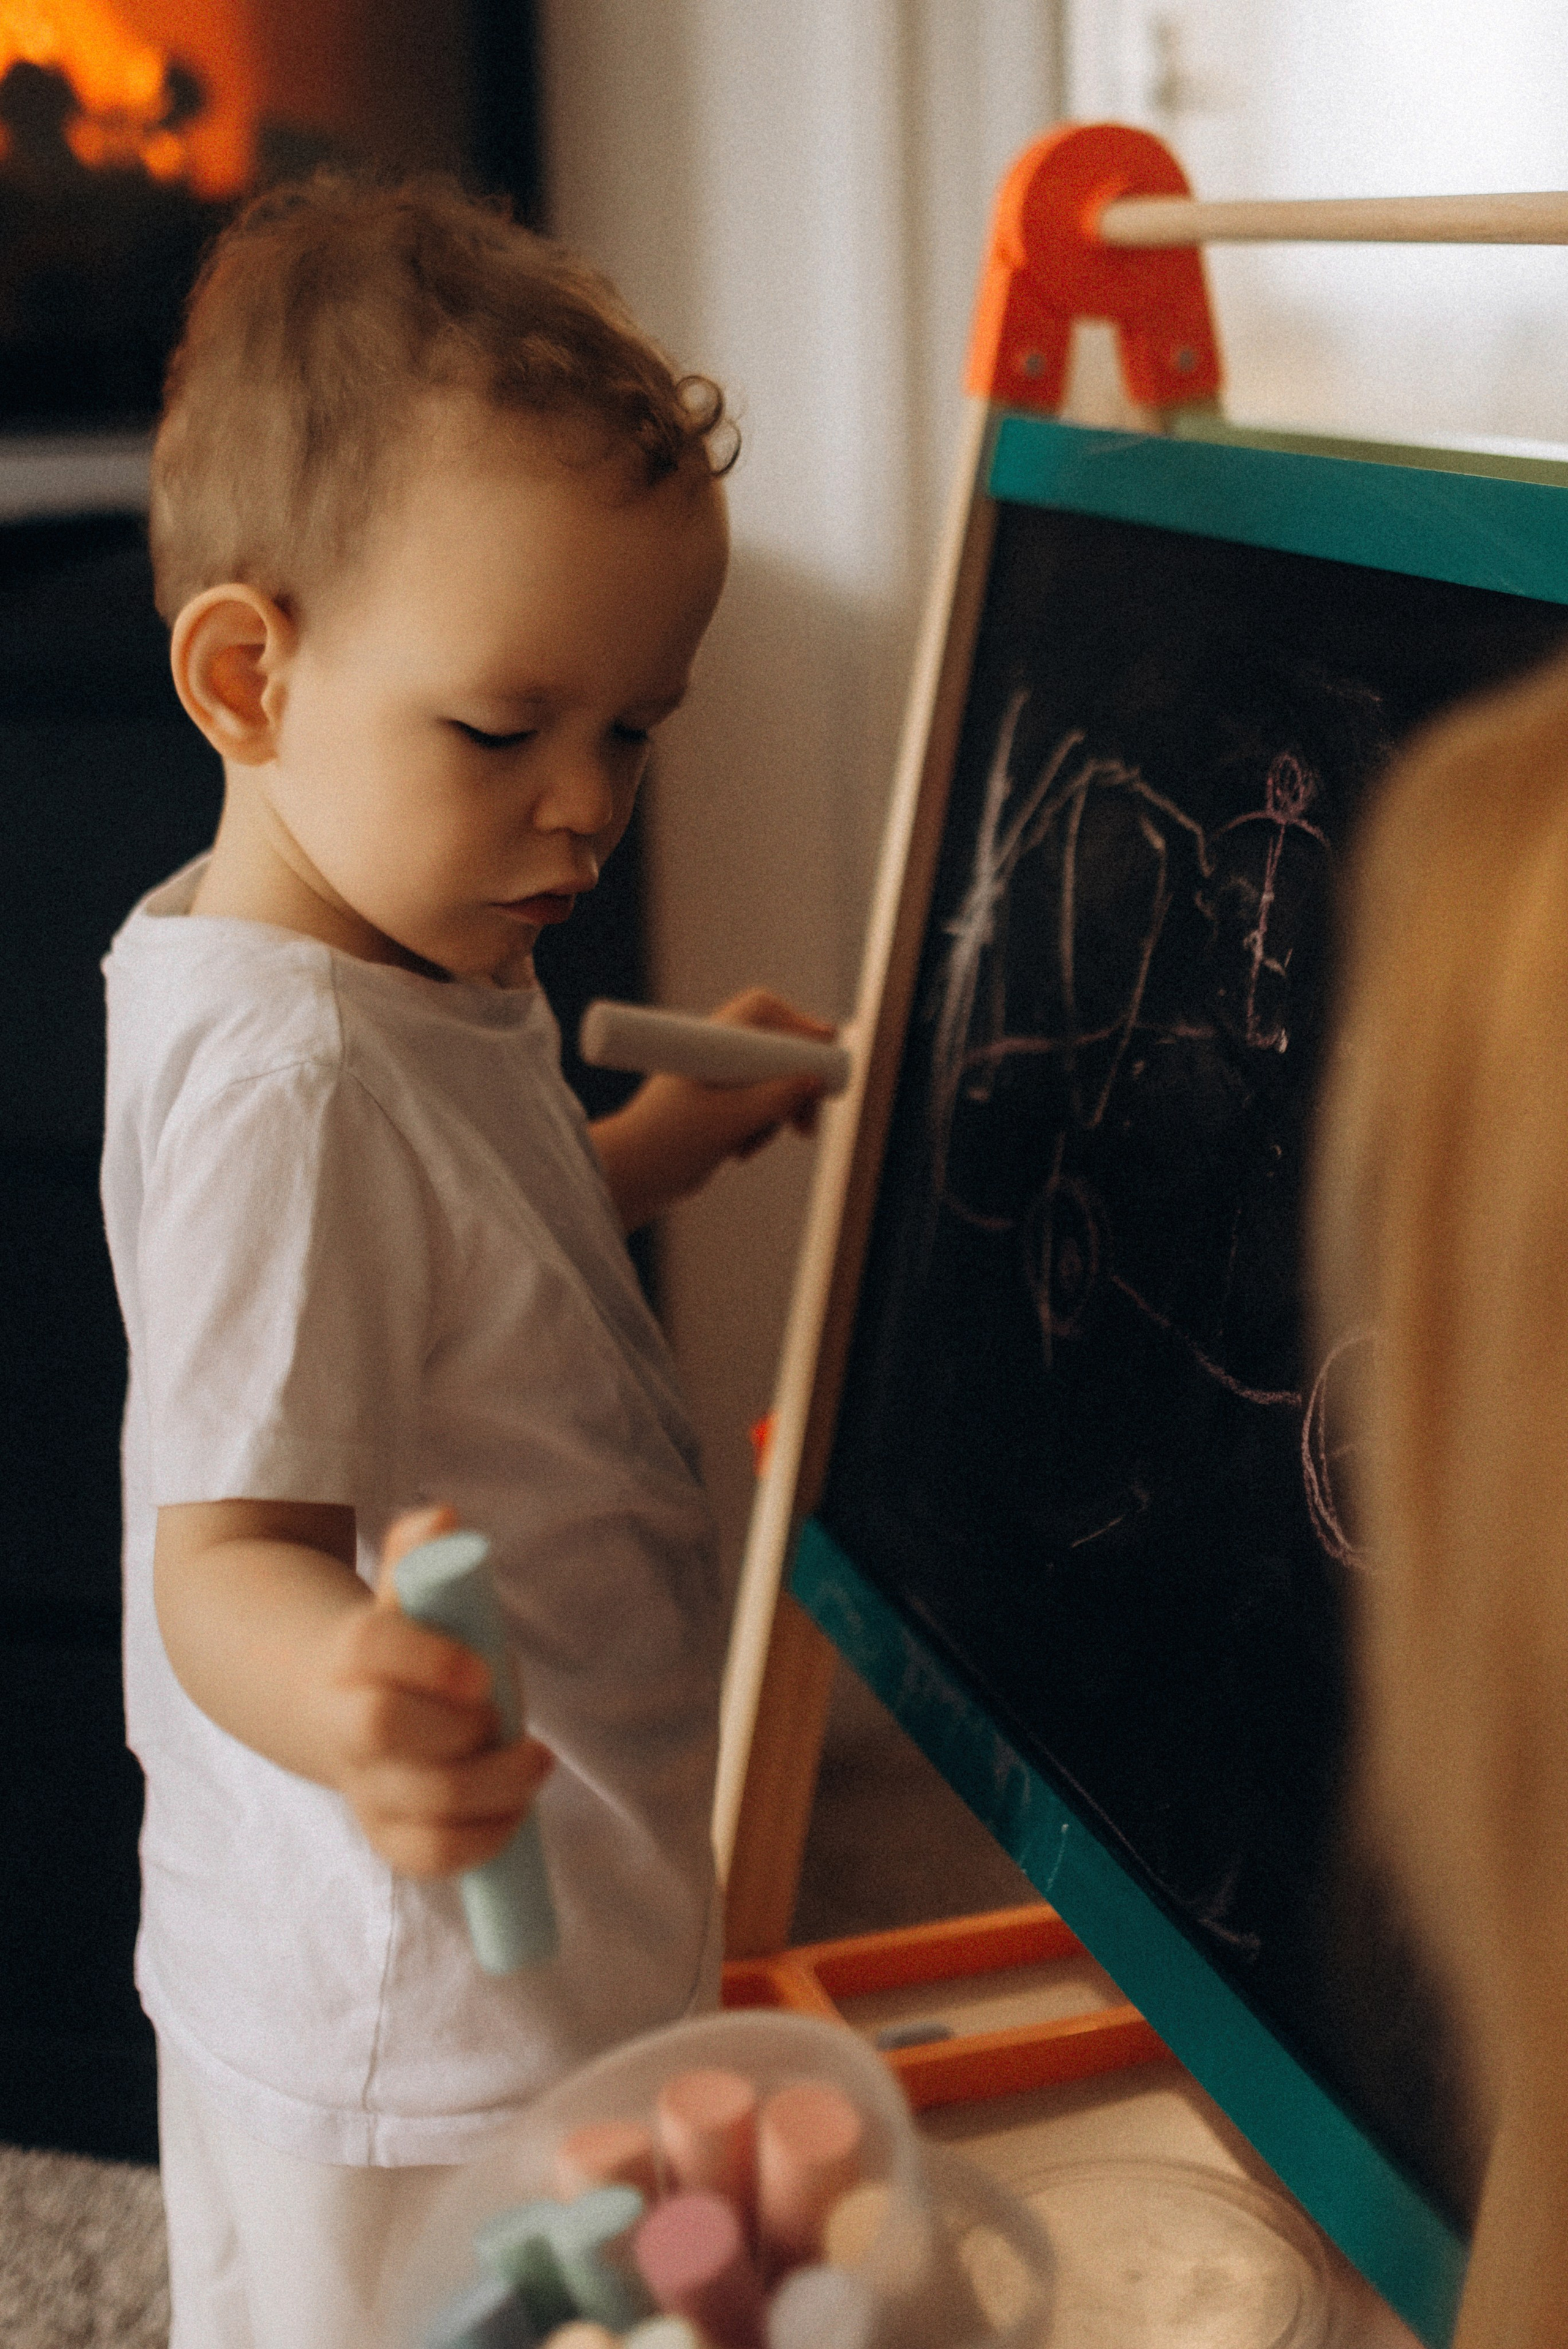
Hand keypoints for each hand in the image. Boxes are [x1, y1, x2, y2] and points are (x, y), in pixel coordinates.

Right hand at [326, 1506, 554, 1876]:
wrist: (325, 1700)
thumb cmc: (397, 1642)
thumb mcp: (406, 1594)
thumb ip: (424, 1556)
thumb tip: (444, 1517)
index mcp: (352, 1651)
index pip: (372, 1648)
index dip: (428, 1659)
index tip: (482, 1671)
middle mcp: (345, 1721)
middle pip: (383, 1728)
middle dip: (458, 1728)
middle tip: (504, 1718)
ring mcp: (363, 1782)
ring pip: (414, 1804)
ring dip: (491, 1790)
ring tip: (537, 1763)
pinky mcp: (383, 1830)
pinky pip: (424, 1857)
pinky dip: (478, 1845)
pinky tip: (516, 1815)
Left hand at [590, 988, 840, 1230]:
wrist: (631, 1177)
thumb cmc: (668, 1142)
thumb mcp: (731, 1120)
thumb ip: (776, 1099)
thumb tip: (816, 1081)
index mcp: (709, 1042)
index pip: (763, 1012)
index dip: (798, 1024)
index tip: (826, 1043)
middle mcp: (715, 1055)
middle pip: (776, 1052)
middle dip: (796, 1085)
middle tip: (808, 1122)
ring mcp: (718, 1082)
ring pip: (772, 1085)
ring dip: (777, 1115)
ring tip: (751, 1147)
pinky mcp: (719, 1109)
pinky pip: (759, 1110)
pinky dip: (761, 1129)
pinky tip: (740, 1153)